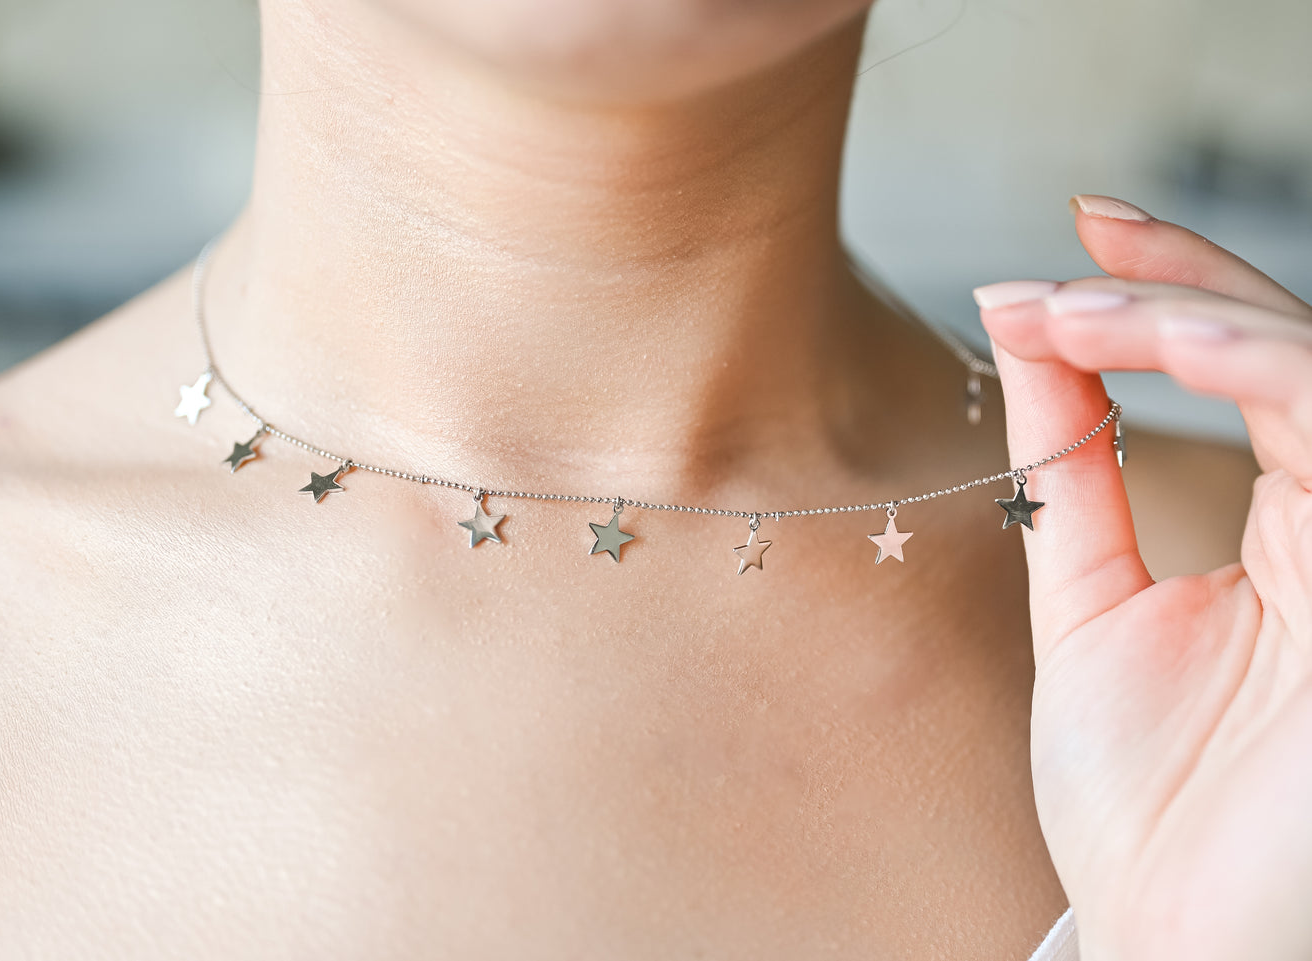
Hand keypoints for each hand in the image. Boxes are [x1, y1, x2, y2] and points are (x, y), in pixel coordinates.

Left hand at [973, 194, 1311, 960]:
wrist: (1170, 941)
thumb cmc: (1144, 803)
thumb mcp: (1089, 605)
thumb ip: (1076, 472)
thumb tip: (1033, 344)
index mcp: (1299, 535)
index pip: (1257, 369)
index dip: (1172, 289)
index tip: (1069, 241)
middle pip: (1296, 348)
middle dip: (1177, 282)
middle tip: (1063, 247)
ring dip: (1193, 314)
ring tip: (1064, 304)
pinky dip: (1253, 365)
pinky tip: (1145, 339)